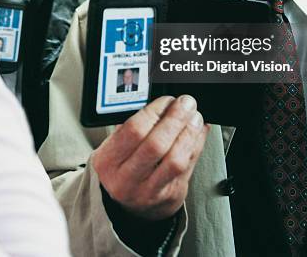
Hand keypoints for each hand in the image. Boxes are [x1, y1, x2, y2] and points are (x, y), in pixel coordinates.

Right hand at [92, 95, 208, 220]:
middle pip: (156, 145)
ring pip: (175, 160)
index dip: (154, 111)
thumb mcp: (115, 146)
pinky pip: (188, 168)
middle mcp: (126, 179)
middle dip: (175, 119)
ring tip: (195, 117)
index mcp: (108, 161)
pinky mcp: (169, 197)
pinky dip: (196, 146)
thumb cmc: (121, 167)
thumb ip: (133, 126)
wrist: (129, 206)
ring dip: (189, 133)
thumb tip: (162, 104)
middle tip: (186, 103)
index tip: (166, 100)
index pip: (134, 130)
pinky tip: (198, 132)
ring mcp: (149, 191)